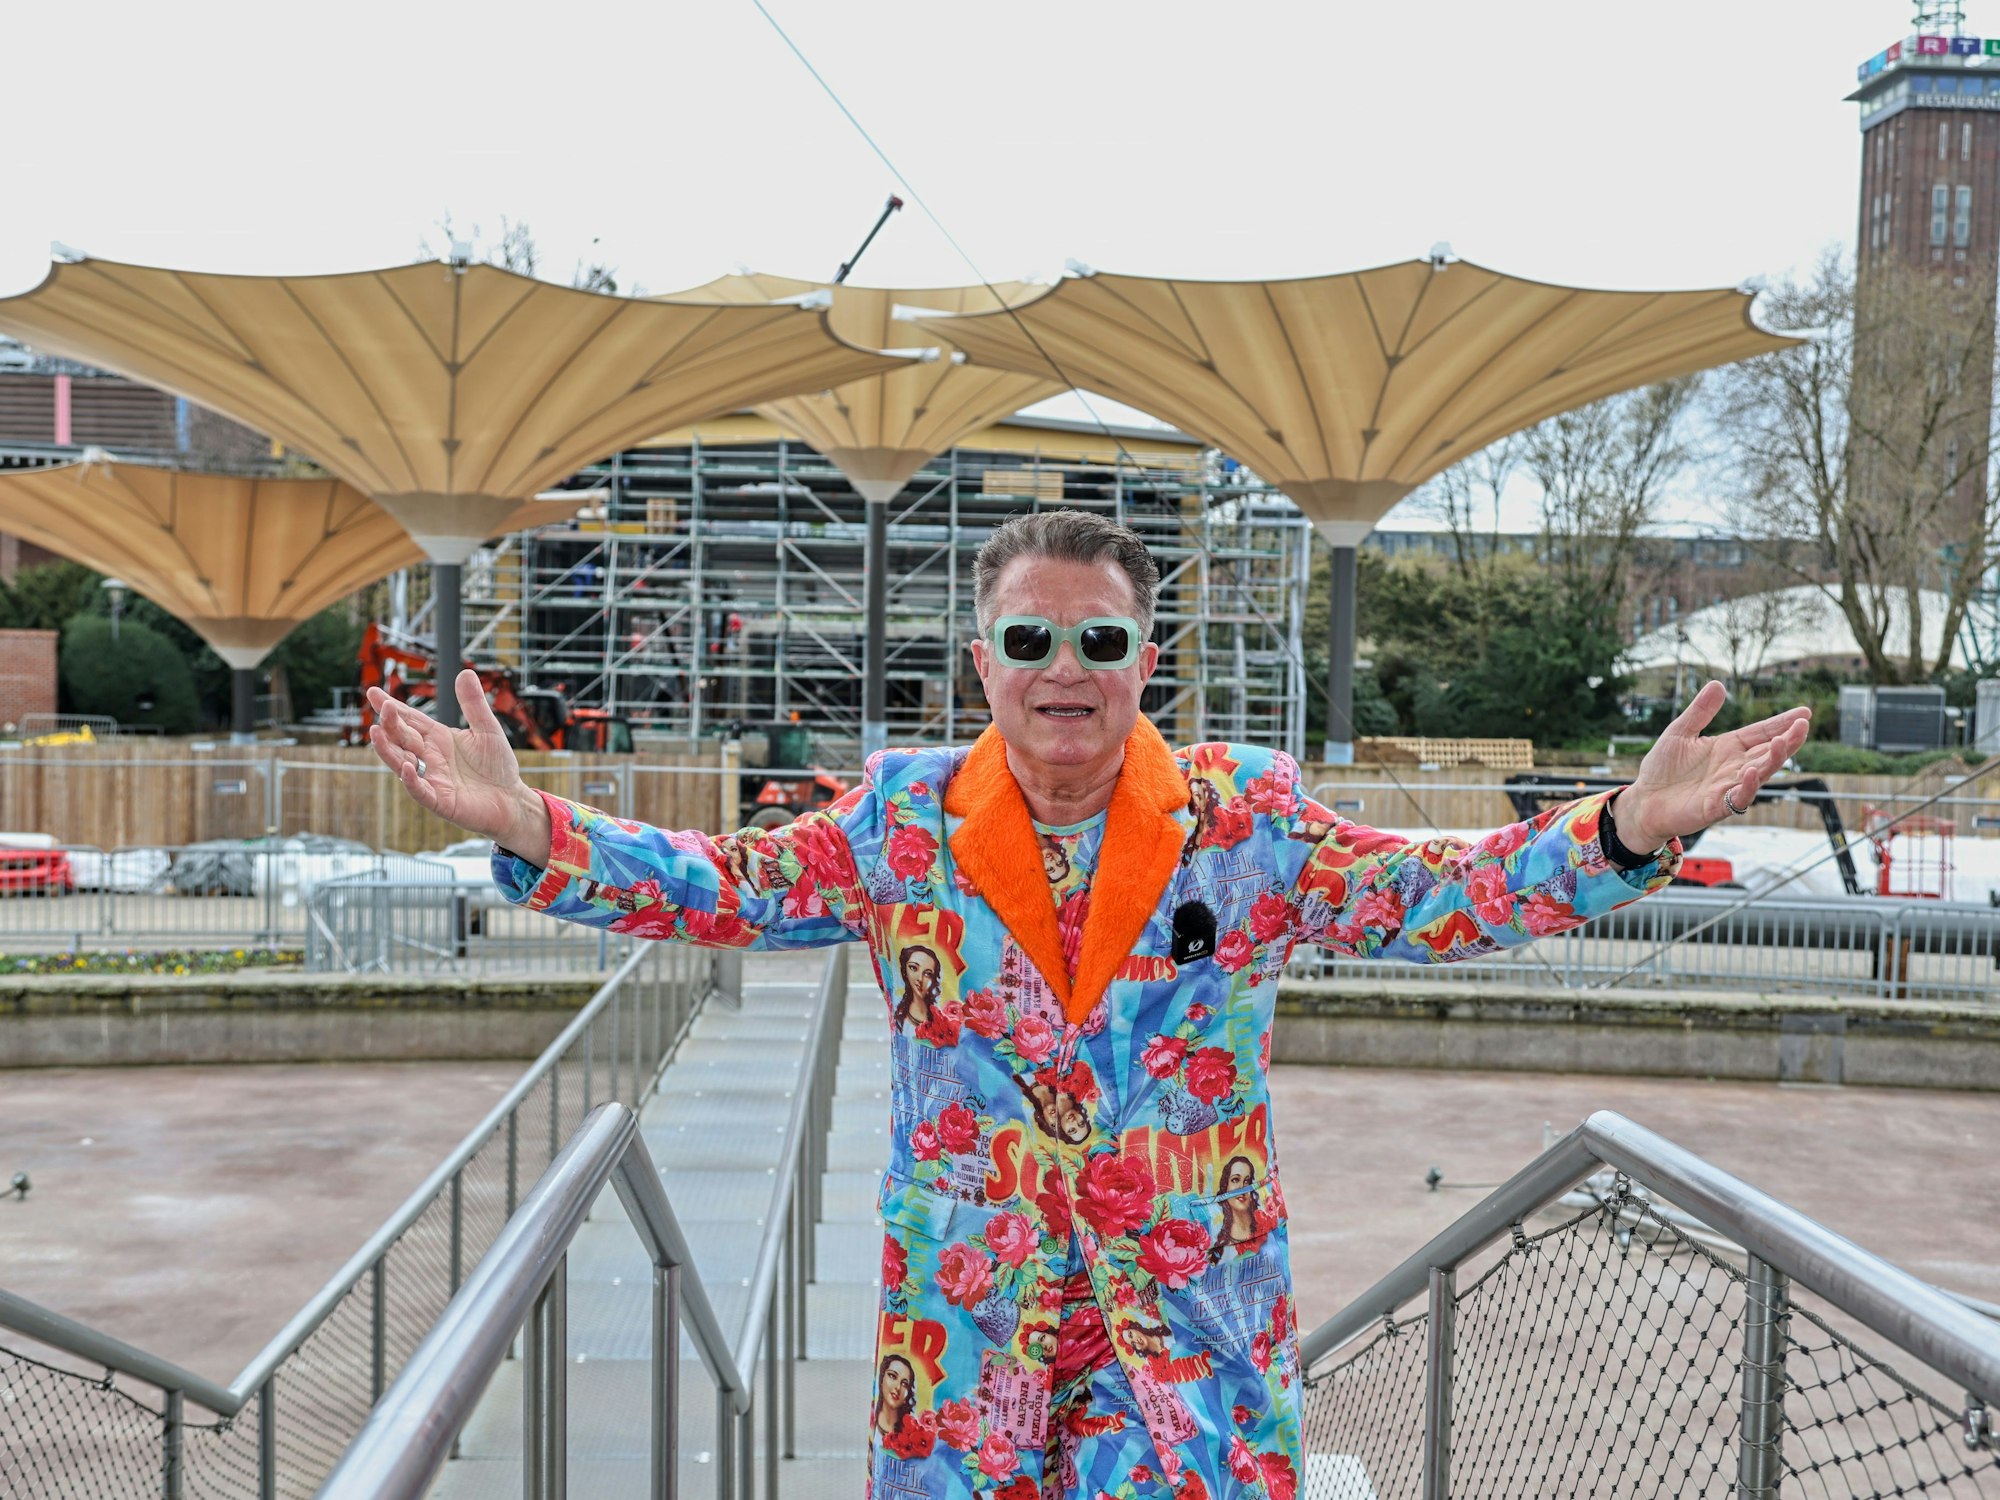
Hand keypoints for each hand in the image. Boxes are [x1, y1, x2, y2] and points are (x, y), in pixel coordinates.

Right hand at [366, 670, 550, 864]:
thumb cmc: (497, 766)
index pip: (410, 720)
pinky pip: (421, 790)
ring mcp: (431, 779)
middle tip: (383, 708)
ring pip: (402, 763)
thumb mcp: (487, 729)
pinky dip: (411, 780)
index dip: (392, 707)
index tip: (373, 692)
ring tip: (376, 733)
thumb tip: (465, 672)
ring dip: (388, 750)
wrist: (511, 799)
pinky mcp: (439, 801)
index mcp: (437, 739)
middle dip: (391, 724)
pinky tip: (406, 766)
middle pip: (403, 738)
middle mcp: (429, 758)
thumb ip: (474, 704)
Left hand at [1616, 680, 1812, 850]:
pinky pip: (1738, 798)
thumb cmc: (1663, 769)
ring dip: (1773, 760)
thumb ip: (1699, 711)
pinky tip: (1751, 772)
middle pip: (1769, 752)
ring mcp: (1728, 787)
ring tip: (1783, 742)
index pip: (1762, 732)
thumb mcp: (1680, 732)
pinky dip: (1746, 786)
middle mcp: (1734, 767)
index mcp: (1729, 747)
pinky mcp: (1716, 806)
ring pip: (1760, 774)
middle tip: (1803, 725)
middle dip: (1788, 739)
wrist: (1644, 800)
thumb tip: (1718, 684)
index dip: (1782, 723)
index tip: (1805, 712)